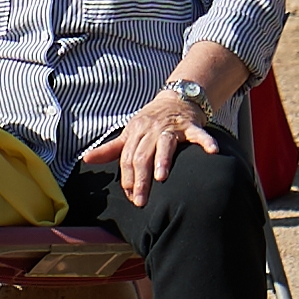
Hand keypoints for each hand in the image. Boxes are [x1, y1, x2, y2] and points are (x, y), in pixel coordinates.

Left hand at [105, 86, 211, 205]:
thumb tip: (86, 159)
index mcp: (135, 133)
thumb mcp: (129, 133)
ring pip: (165, 144)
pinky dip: (206, 142)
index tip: (131, 196)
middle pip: (142, 155)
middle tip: (140, 200)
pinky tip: (212, 152)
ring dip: (163, 160)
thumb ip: (110, 149)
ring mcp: (171, 127)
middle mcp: (151, 129)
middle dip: (140, 178)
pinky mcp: (190, 126)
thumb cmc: (149, 122)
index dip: (128, 178)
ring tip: (161, 178)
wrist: (175, 99)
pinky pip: (198, 134)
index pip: (127, 158)